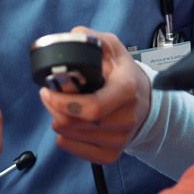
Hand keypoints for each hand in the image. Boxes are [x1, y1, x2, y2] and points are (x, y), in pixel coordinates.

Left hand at [39, 27, 151, 164]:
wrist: (145, 101)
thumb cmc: (123, 73)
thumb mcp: (112, 47)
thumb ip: (90, 39)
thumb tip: (71, 37)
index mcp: (126, 90)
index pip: (90, 108)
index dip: (62, 102)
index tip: (47, 91)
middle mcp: (126, 119)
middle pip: (75, 124)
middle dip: (54, 108)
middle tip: (49, 95)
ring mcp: (119, 140)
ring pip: (70, 136)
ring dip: (58, 120)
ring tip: (62, 106)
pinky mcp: (111, 155)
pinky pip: (75, 150)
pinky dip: (65, 137)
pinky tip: (71, 123)